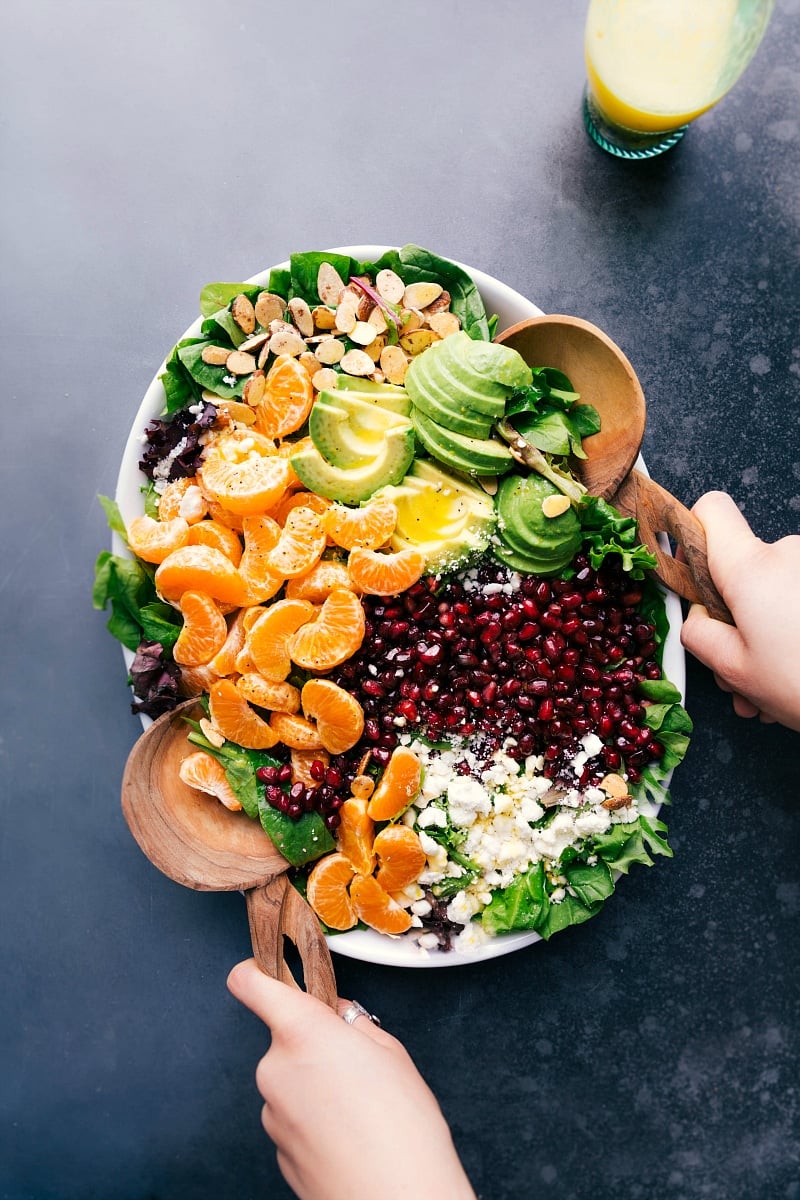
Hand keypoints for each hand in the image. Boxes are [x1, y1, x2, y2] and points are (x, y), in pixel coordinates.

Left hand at [227, 959, 476, 1199]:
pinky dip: (316, 1122)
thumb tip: (338, 1019)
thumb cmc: (403, 1128)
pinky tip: (351, 1138)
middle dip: (314, 1046)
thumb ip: (354, 1025)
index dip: (256, 971)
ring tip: (363, 1111)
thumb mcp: (392, 1052)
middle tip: (358, 1067)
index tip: (267, 969)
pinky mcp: (277, 1152)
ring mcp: (272, 1114)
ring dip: (316, 1087)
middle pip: (285, 1040)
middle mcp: (275, 1068)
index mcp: (302, 1031)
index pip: (250, 983)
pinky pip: (294, 1119)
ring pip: (291, 1082)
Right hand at [680, 491, 799, 729]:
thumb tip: (694, 617)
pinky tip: (797, 672)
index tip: (692, 574)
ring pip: (776, 589)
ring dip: (769, 632)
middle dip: (735, 614)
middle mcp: (789, 554)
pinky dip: (796, 629)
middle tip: (740, 669)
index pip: (711, 510)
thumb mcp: (735, 671)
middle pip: (743, 566)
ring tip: (775, 686)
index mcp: (752, 569)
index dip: (692, 535)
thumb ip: (699, 634)